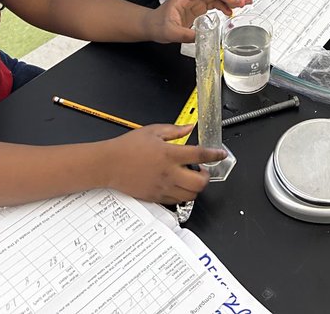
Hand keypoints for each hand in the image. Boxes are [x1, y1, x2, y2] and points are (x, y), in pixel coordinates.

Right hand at [105, 124, 225, 203]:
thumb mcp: (153, 131)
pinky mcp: (155, 197)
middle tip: (203, 169)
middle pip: (200, 182)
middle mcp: (169, 173)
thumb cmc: (127, 147)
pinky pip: (176, 201)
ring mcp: (163, 187)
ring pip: (190, 195)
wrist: (109, 164)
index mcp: (170, 154)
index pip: (200, 155)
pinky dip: (182, 195)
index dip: (215, 154)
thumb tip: (189, 127)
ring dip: (195, 187)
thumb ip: (175, 130)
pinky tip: (178, 185)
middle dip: (206, 176)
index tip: (220, 154)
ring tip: (190, 178)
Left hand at [148, 0, 236, 42]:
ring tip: (240, 4)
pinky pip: (214, 3)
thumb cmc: (157, 24)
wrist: (152, 26)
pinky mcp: (198, 7)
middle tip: (238, 0)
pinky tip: (229, 11)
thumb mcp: (171, 32)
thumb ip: (186, 35)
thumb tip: (201, 37)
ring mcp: (195, 1)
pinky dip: (223, 5)